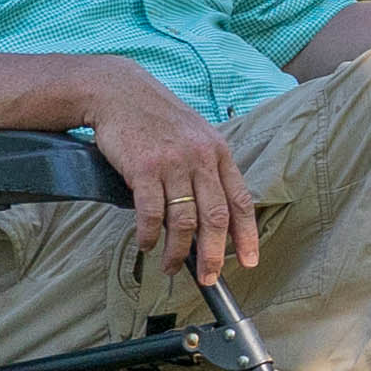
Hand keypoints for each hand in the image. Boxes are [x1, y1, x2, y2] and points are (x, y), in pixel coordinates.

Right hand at [79, 63, 255, 282]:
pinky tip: (146, 245)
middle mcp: (200, 158)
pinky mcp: (144, 168)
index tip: (250, 259)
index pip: (240, 200)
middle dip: (214, 254)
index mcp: (218, 153)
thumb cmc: (158, 120)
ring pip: (183, 221)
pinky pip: (151, 212)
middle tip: (209, 278)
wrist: (120, 92)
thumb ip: (206, 171)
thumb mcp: (195, 137)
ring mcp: (173, 163)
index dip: (247, 234)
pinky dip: (149, 235)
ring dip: (178, 251)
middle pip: (215, 217)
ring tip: (172, 267)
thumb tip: (212, 217)